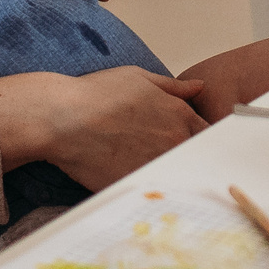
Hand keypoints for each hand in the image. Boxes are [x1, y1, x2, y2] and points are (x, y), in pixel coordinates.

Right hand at [0, 68, 206, 191]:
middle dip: (188, 158)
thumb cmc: (95, 94)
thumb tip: (198, 87)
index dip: (199, 140)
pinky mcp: (139, 184)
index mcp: (178, 114)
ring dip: (171, 174)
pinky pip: (154, 189)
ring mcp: (158, 164)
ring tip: (149, 171)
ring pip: (178, 175)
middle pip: (196, 157)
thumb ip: (172, 86)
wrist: (62, 118)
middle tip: (166, 158)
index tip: (190, 144)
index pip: (207, 133)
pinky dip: (150, 187)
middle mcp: (174, 140)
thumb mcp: (137, 78)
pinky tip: (136, 183)